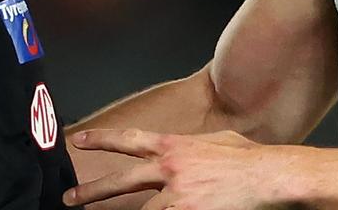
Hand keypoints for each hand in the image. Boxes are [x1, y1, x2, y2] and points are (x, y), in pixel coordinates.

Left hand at [63, 128, 297, 209]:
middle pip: (121, 179)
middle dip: (92, 190)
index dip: (102, 139)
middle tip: (70, 197)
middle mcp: (169, 168)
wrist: (268, 176)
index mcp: (175, 145)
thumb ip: (192, 147)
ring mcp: (176, 194)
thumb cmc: (249, 160)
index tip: (79, 140)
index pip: (130, 139)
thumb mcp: (216, 141)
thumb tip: (183, 152)